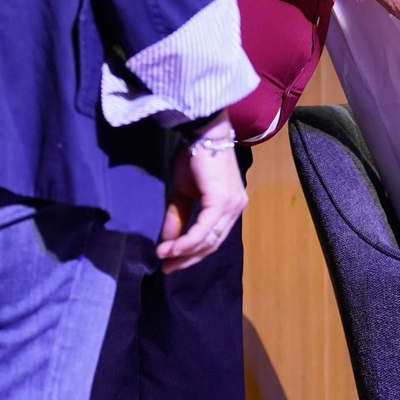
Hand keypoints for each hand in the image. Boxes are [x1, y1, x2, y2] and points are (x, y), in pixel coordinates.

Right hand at [156, 113, 246, 273]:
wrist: (201, 131)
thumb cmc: (193, 156)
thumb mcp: (182, 192)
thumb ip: (178, 217)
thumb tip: (167, 242)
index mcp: (230, 206)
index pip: (213, 238)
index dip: (191, 253)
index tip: (170, 263)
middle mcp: (236, 208)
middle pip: (212, 243)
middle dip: (188, 258)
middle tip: (166, 268)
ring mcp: (232, 205)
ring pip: (209, 239)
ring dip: (185, 252)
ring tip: (164, 257)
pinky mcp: (222, 201)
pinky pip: (204, 229)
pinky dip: (187, 241)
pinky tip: (172, 248)